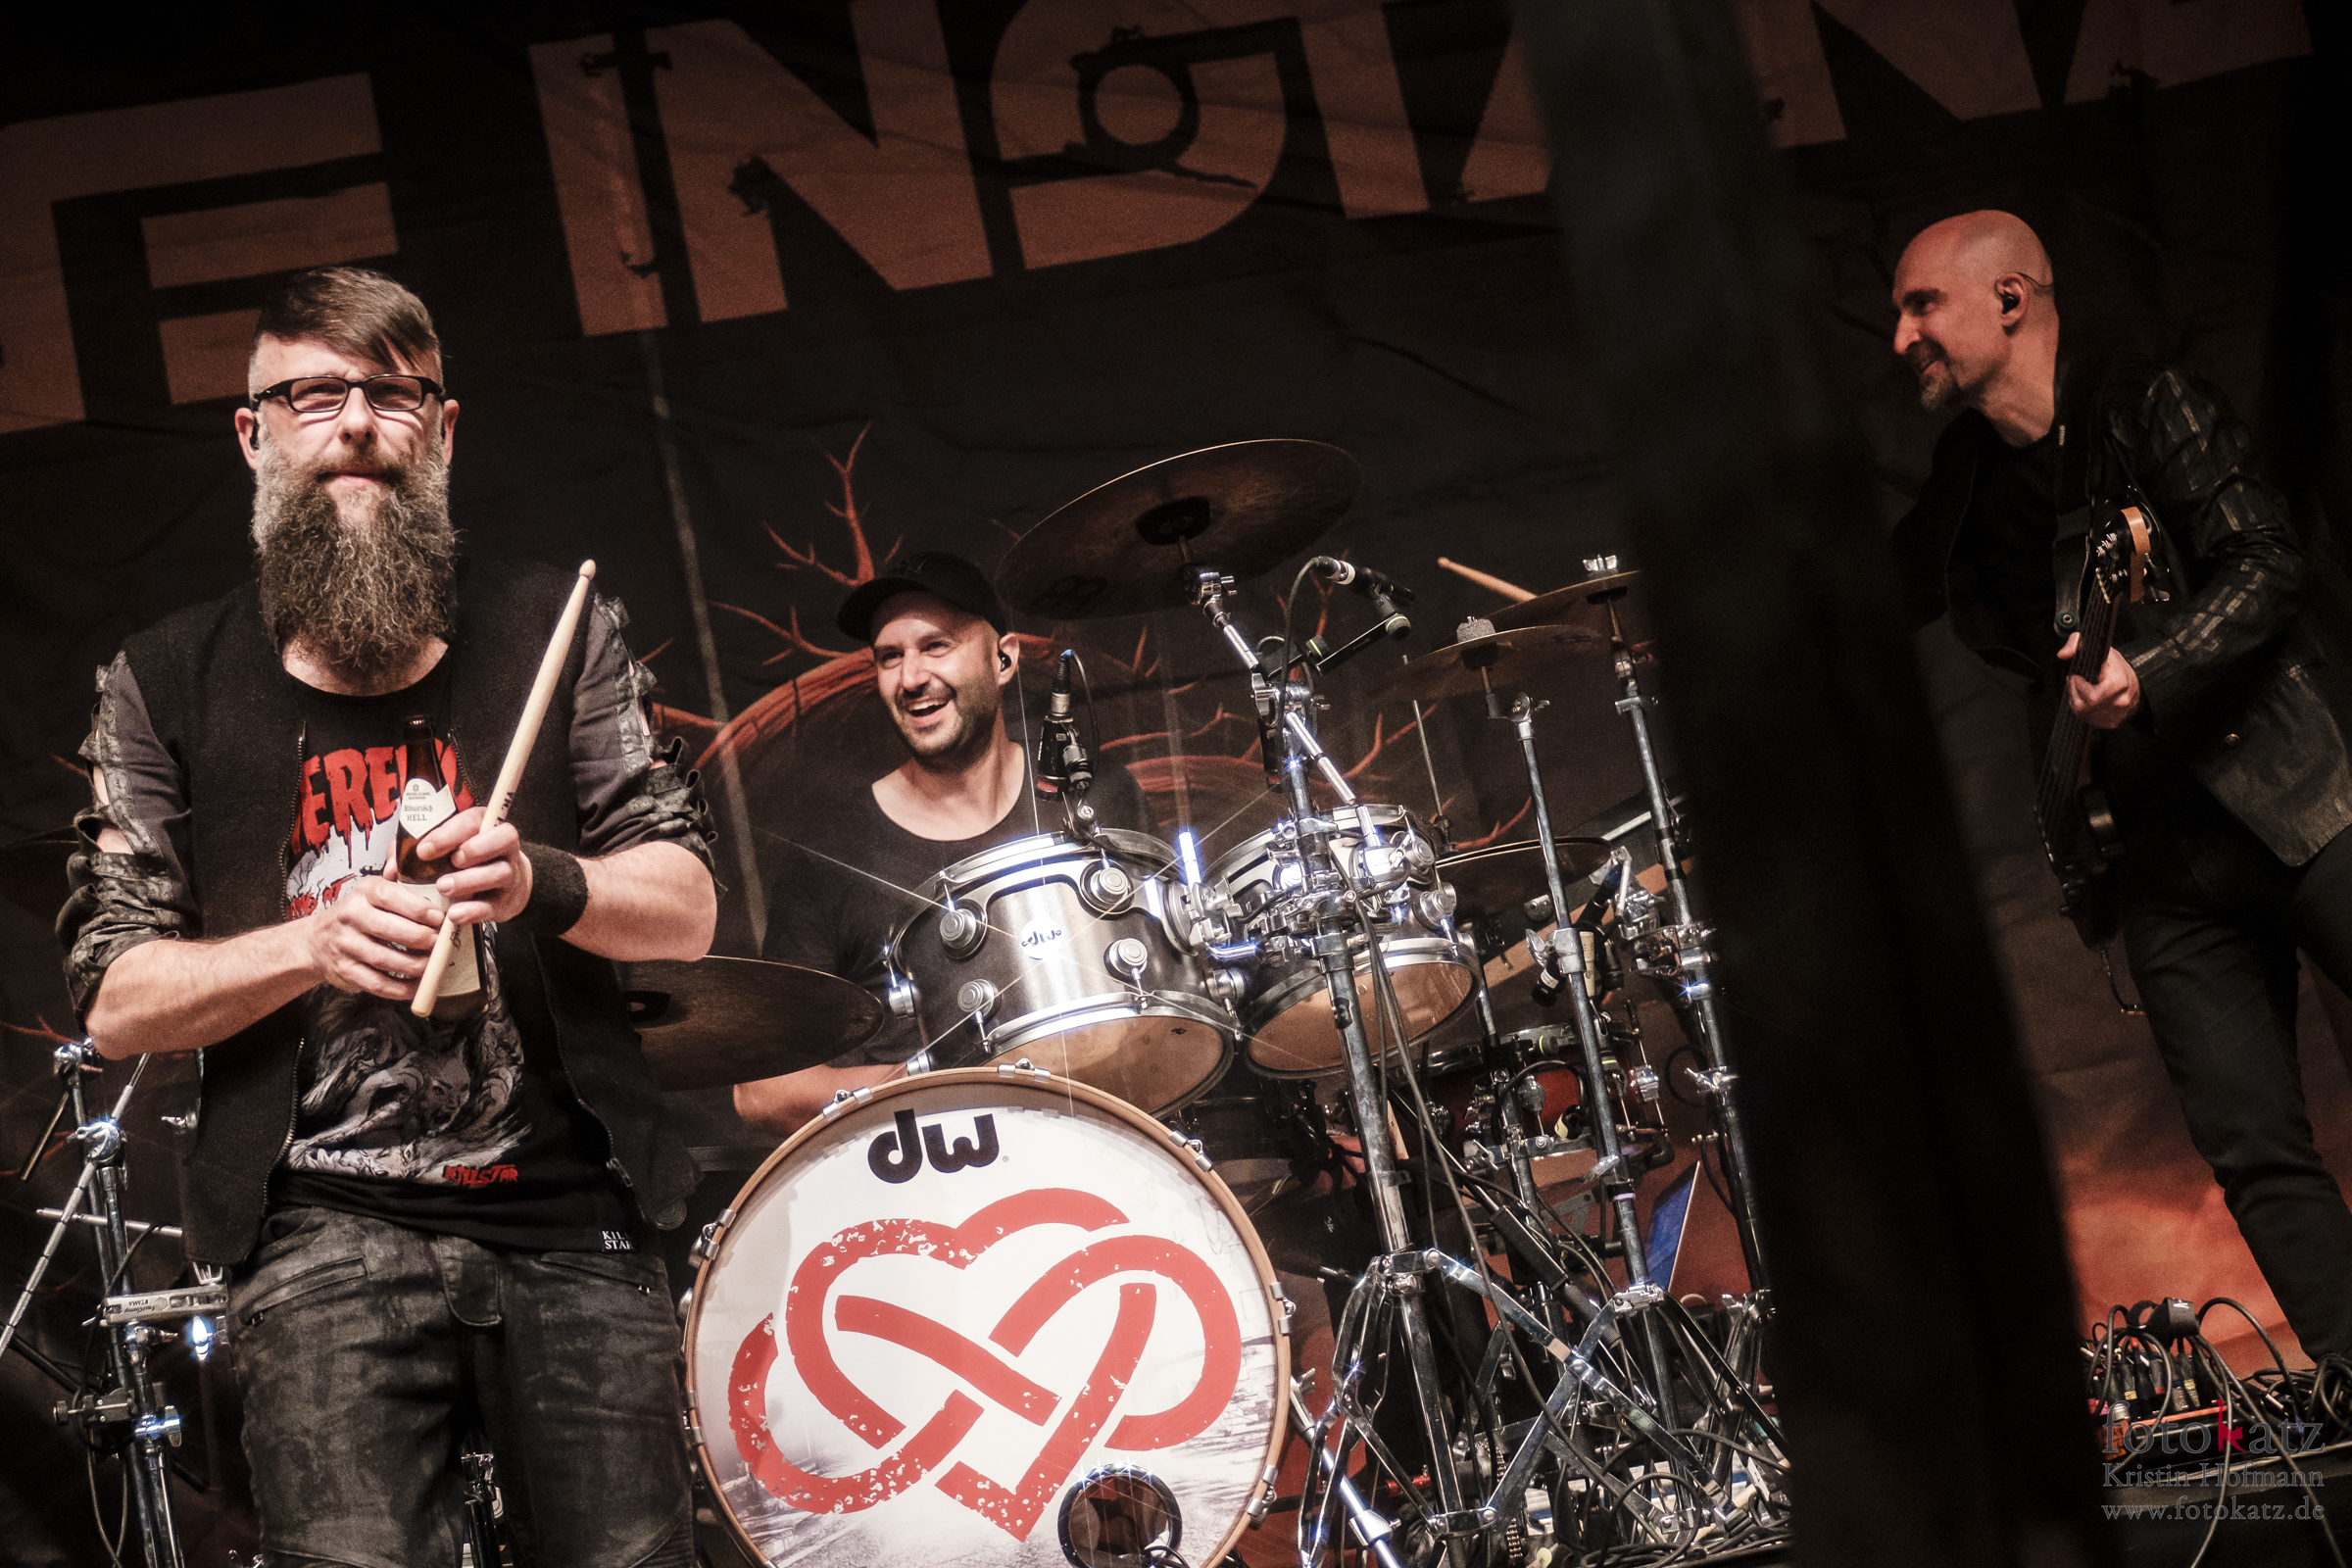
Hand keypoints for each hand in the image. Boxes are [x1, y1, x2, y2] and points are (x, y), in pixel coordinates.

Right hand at [300, 875, 443, 999]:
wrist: (317, 940)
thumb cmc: (360, 915)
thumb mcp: (377, 894)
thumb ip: (406, 893)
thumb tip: (445, 903)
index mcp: (364, 892)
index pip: (393, 896)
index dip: (421, 909)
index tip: (441, 918)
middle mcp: (351, 916)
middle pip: (392, 930)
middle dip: (423, 939)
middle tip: (440, 943)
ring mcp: (346, 945)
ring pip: (386, 959)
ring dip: (416, 965)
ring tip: (434, 964)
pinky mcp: (345, 971)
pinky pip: (378, 984)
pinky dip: (402, 988)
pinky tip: (418, 986)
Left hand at [414, 806, 534, 926]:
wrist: (501, 886)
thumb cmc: (463, 862)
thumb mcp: (441, 849)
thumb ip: (411, 851)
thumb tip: (391, 869)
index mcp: (484, 826)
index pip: (473, 821)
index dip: (449, 833)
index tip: (424, 850)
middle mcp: (503, 847)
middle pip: (503, 838)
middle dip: (474, 849)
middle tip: (451, 863)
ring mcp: (509, 874)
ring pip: (500, 873)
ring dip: (469, 881)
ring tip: (444, 889)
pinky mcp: (505, 902)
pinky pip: (493, 906)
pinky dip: (472, 911)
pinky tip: (454, 914)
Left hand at [2057, 633, 2141, 728]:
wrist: (2136, 687)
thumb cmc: (2116, 669)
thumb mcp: (2101, 650)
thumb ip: (2077, 644)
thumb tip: (2062, 654)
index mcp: (2119, 683)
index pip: (2087, 689)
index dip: (2077, 682)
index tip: (2077, 675)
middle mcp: (2118, 702)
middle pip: (2082, 703)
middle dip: (2074, 690)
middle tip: (2077, 682)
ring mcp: (2115, 715)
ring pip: (2081, 711)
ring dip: (2076, 699)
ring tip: (2082, 689)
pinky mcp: (2111, 724)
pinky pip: (2087, 718)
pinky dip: (2083, 709)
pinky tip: (2088, 700)